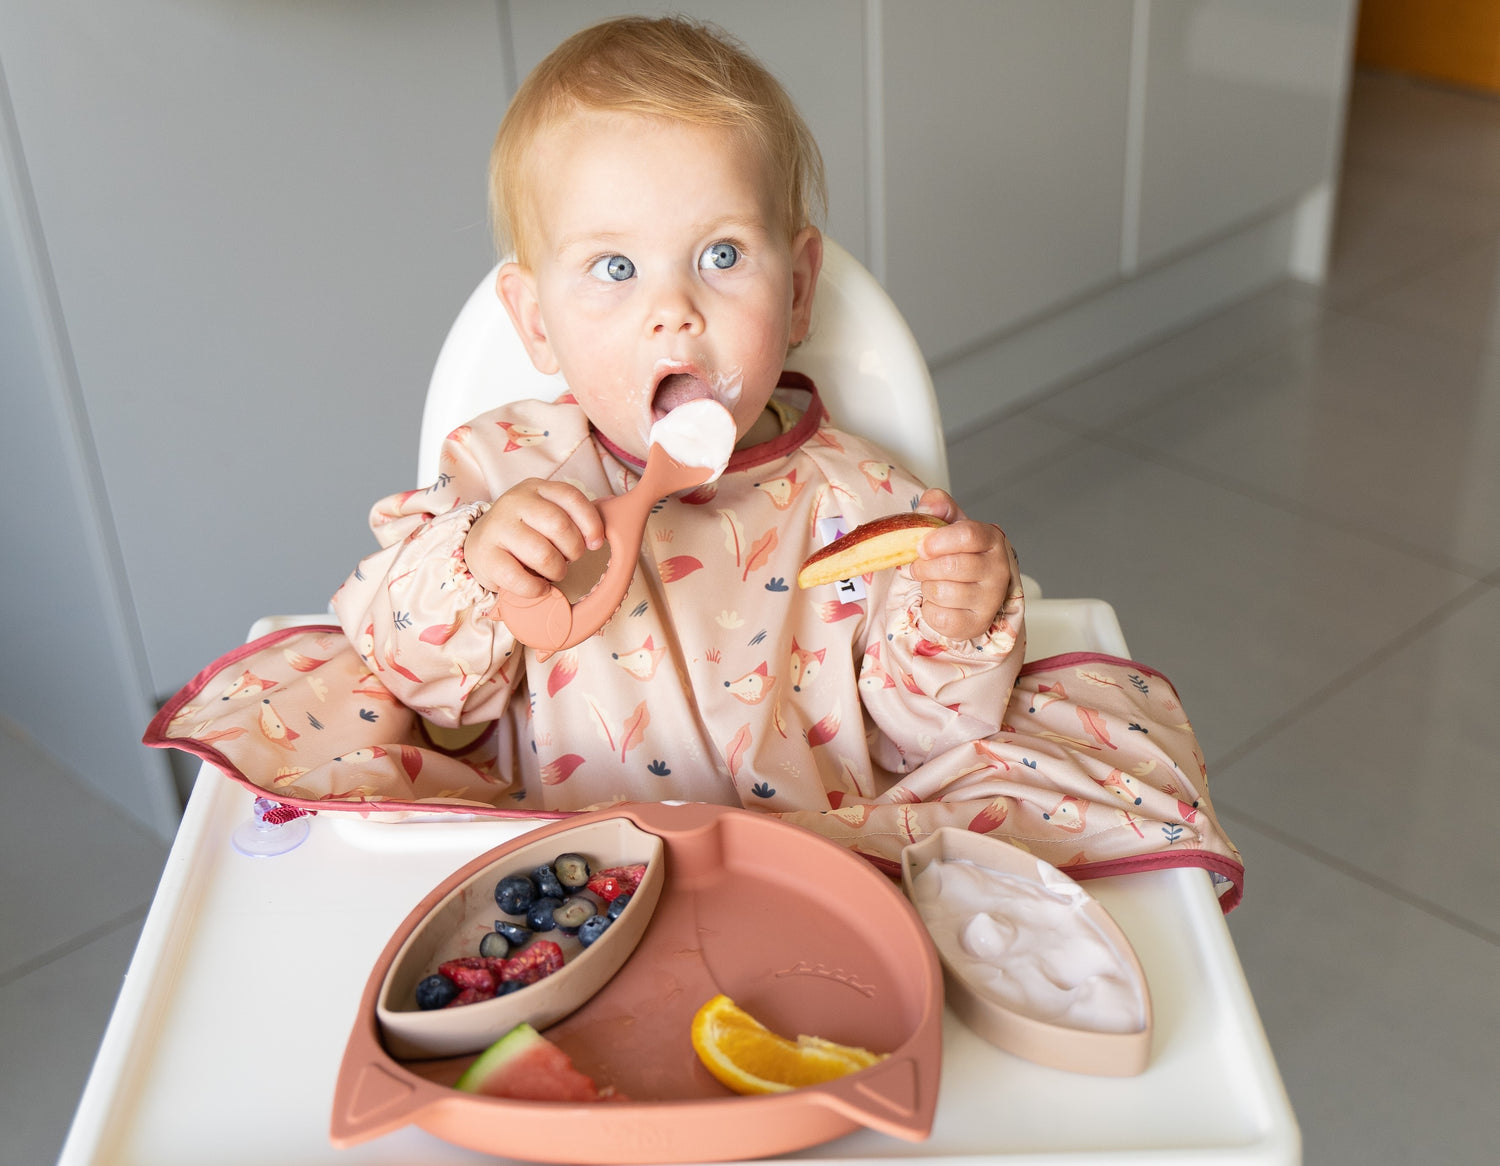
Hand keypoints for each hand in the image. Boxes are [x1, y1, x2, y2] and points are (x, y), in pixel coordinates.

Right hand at [464, 478, 604, 597]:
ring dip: (556, 570)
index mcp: (536, 488)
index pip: (571, 497)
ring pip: (542, 553)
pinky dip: (536, 588)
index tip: (595, 543)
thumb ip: (570, 519)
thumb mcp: (545, 516)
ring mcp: (498, 527)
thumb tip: (596, 539)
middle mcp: (515, 502)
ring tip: (554, 572)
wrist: (479, 545)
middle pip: (559, 525)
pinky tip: (539, 587)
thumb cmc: (524, 533)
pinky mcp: (486, 555)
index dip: (590, 522)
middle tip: (569, 559)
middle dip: (573, 550)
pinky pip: (519, 578)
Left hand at [906, 488, 1010, 641]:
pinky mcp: (977, 624)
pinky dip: (929, 609)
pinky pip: (939, 616)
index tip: (921, 546)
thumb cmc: (953, 553)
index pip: (968, 535)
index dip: (938, 540)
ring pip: (942, 592)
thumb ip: (936, 506)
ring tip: (933, 582)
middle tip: (921, 566)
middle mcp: (999, 570)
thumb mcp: (945, 523)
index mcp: (992, 539)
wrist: (962, 587)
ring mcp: (991, 599)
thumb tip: (928, 507)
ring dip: (927, 587)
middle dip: (925, 566)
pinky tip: (939, 602)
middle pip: (951, 566)